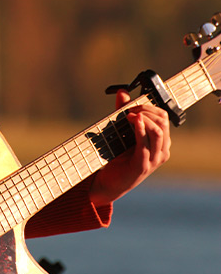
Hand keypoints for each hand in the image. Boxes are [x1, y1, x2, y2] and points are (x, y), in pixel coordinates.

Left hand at [89, 90, 170, 206]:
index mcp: (161, 142)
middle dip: (147, 110)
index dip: (150, 106)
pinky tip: (134, 120)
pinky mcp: (142, 166)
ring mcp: (154, 160)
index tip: (133, 104)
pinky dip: (141, 129)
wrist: (109, 181)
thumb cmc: (118, 156)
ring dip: (145, 118)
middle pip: (163, 122)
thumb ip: (123, 111)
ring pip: (159, 132)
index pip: (164, 117)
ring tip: (130, 114)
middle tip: (130, 109)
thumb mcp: (122, 130)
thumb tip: (122, 91)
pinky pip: (146, 145)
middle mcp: (162, 151)